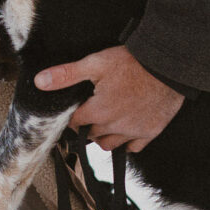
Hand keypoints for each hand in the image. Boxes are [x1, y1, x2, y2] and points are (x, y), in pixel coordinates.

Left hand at [32, 46, 184, 151]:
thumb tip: (40, 82)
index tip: (77, 107)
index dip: (73, 115)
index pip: (74, 123)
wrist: (169, 65)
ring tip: (106, 119)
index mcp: (98, 111)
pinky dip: (126, 141)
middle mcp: (114, 126)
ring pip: (108, 145)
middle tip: (92, 109)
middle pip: (90, 135)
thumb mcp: (96, 63)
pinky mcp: (150, 132)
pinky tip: (126, 127)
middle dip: (87, 124)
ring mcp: (133, 132)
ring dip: (103, 135)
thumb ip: (66, 74)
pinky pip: (132, 148)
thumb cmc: (133, 62)